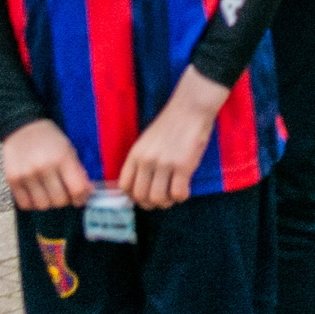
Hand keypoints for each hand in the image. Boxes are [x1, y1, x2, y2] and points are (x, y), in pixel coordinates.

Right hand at [3, 119, 92, 209]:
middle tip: (62, 192)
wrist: (23, 126)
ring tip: (48, 191)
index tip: (79, 198)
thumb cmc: (50, 140)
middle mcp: (44, 166)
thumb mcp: (69, 150)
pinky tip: (35, 192)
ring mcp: (26, 174)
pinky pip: (25, 204)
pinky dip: (32, 202)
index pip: (77, 189)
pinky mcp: (12, 179)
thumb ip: (78, 172)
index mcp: (62, 157)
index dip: (81, 198)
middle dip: (64, 199)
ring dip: (48, 202)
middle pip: (59, 201)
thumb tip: (87, 194)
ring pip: (43, 205)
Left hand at [119, 66, 229, 208]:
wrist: (190, 109)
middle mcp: (147, 160)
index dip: (134, 196)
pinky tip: (185, 189)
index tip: (145, 196)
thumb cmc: (170, 125)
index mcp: (135, 154)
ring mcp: (164, 164)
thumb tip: (140, 187)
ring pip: (158, 199)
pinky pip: (178, 194)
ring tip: (174, 195)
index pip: (125, 186)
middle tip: (162, 199)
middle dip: (152, 204)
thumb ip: (141, 162)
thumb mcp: (147, 142)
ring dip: (167, 202)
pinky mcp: (183, 166)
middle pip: (141, 197)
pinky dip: (182, 197)